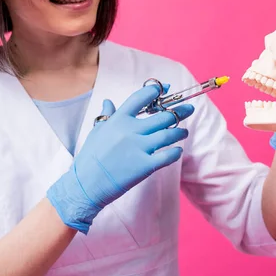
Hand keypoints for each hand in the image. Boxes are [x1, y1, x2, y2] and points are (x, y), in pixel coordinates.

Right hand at [47, 83, 194, 233]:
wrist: (85, 186)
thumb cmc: (89, 159)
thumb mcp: (96, 132)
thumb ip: (106, 116)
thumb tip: (108, 101)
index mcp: (118, 120)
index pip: (140, 98)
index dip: (156, 91)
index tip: (167, 89)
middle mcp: (130, 131)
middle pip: (162, 116)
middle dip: (180, 111)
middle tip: (189, 109)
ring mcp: (139, 148)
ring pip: (168, 134)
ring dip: (180, 132)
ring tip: (184, 132)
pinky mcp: (145, 166)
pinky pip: (167, 156)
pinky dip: (175, 152)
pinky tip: (178, 151)